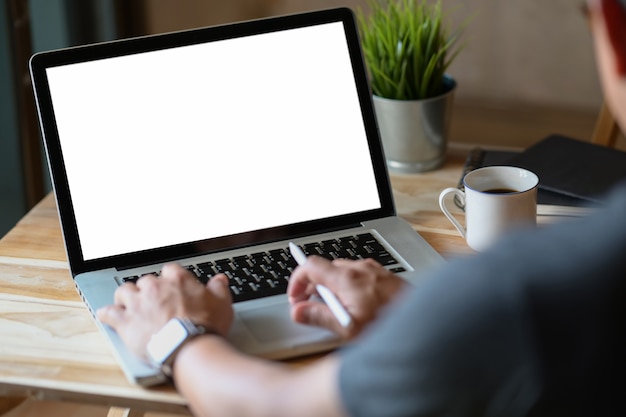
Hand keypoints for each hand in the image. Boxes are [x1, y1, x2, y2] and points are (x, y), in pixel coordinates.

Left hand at [97, 263, 232, 360]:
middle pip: (145, 281)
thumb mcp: (222, 304)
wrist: (190, 347)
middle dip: (148, 290)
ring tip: (130, 305)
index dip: (170, 280)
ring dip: (126, 297)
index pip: (169, 270)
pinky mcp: (125, 322)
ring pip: (124, 291)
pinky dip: (108, 314)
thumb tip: (219, 280)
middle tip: (154, 302)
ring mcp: (138, 304)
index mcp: (177, 280)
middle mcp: (155, 288)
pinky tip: (109, 316)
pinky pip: (108, 312)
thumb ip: (219, 288)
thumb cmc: (206, 326)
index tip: (173, 288)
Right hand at [288, 257, 405, 338]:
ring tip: (334, 308)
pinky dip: (349, 286)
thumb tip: (299, 311)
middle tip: (311, 306)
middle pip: (325, 268)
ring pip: (342, 271)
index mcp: (347, 278)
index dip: (297, 280)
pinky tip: (356, 304)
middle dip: (314, 286)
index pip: (310, 266)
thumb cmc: (389, 325)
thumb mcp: (348, 327)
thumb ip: (320, 317)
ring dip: (332, 286)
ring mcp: (374, 270)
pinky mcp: (385, 275)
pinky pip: (359, 274)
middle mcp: (360, 268)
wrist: (424, 322)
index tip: (295, 296)